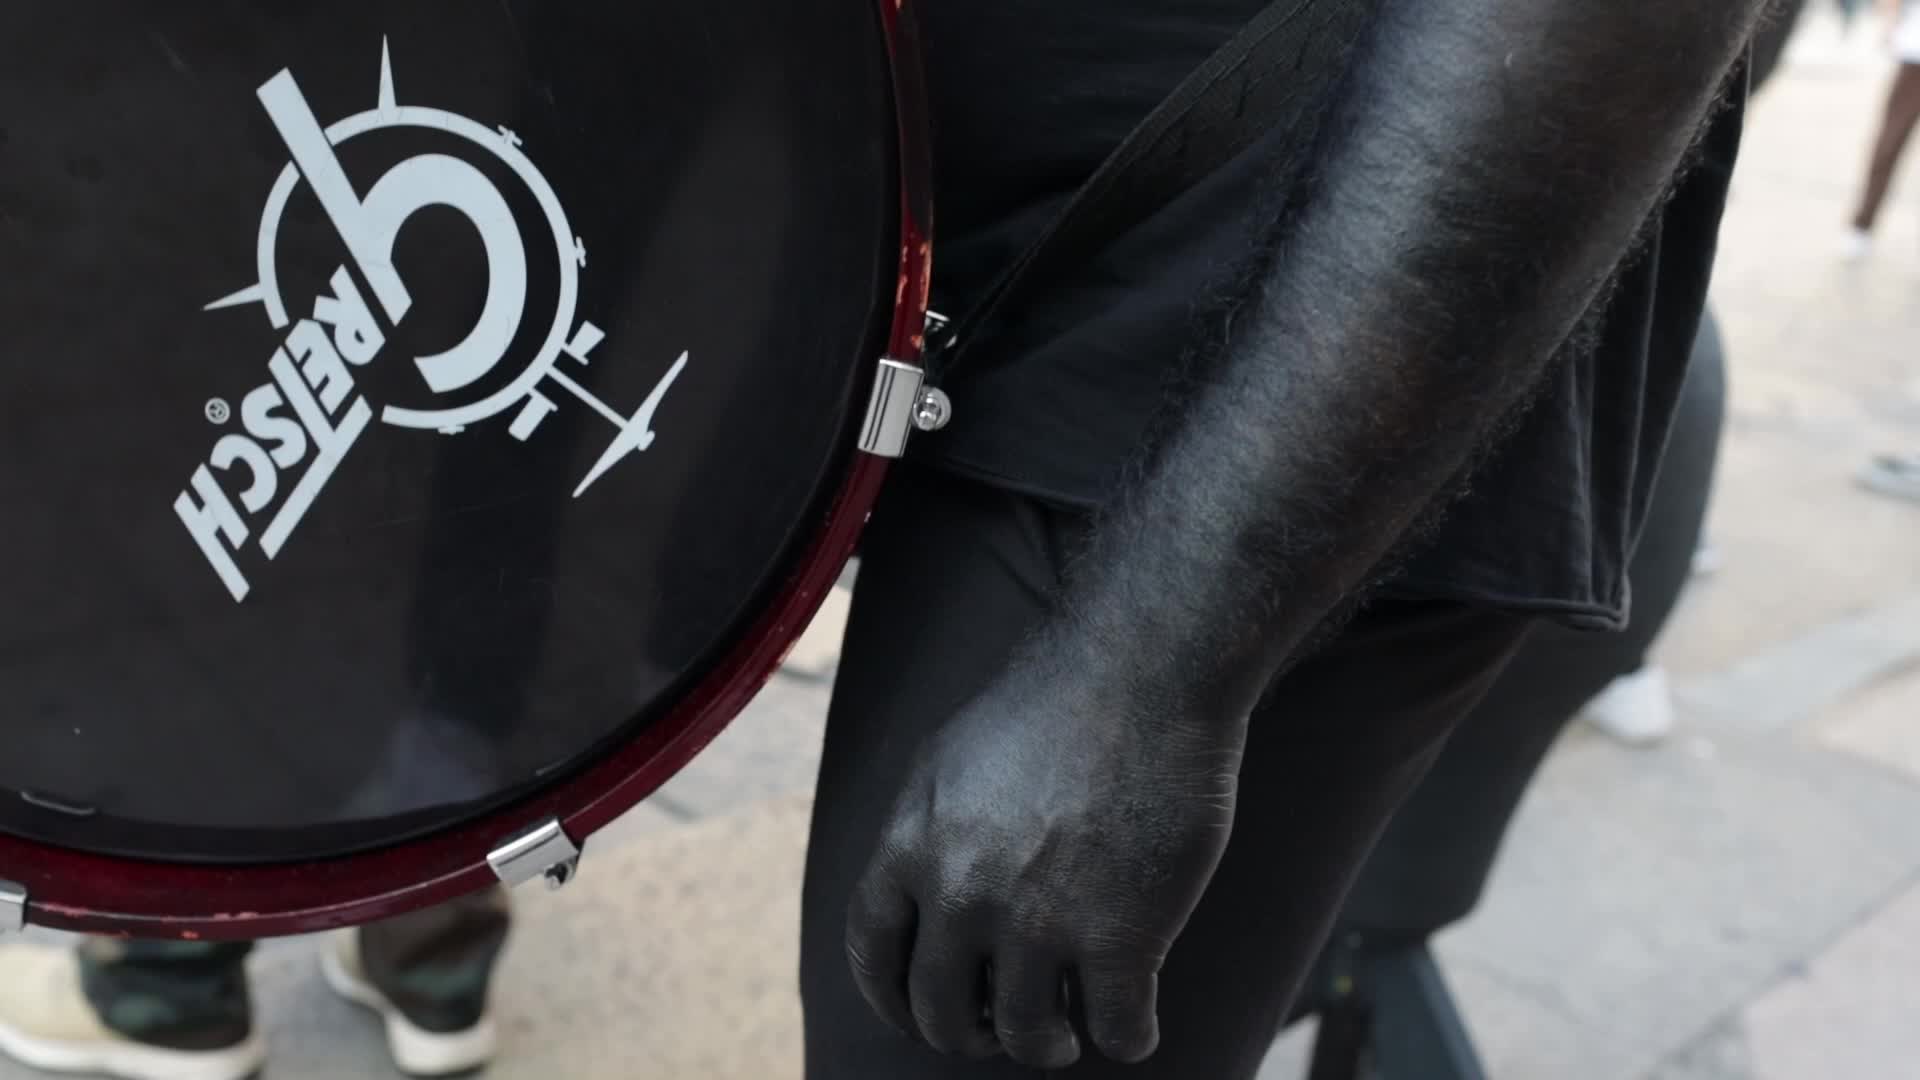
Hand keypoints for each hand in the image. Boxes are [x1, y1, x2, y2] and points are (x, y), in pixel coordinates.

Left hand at [844, 652, 1246, 1067]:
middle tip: (998, 1030)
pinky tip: (1134, 1028)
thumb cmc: (1054, 700)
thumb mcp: (949, 759)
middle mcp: (962, 894)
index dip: (892, 1000)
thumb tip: (918, 900)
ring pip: (1029, 1034)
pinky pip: (1115, 1029)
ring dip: (1046, 1045)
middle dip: (968, 1035)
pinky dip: (1127, 1039)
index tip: (916, 1018)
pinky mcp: (1122, 935)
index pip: (872, 954)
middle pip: (941, 1012)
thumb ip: (925, 834)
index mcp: (911, 846)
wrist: (1141, 668)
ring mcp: (1041, 921)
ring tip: (1064, 1035)